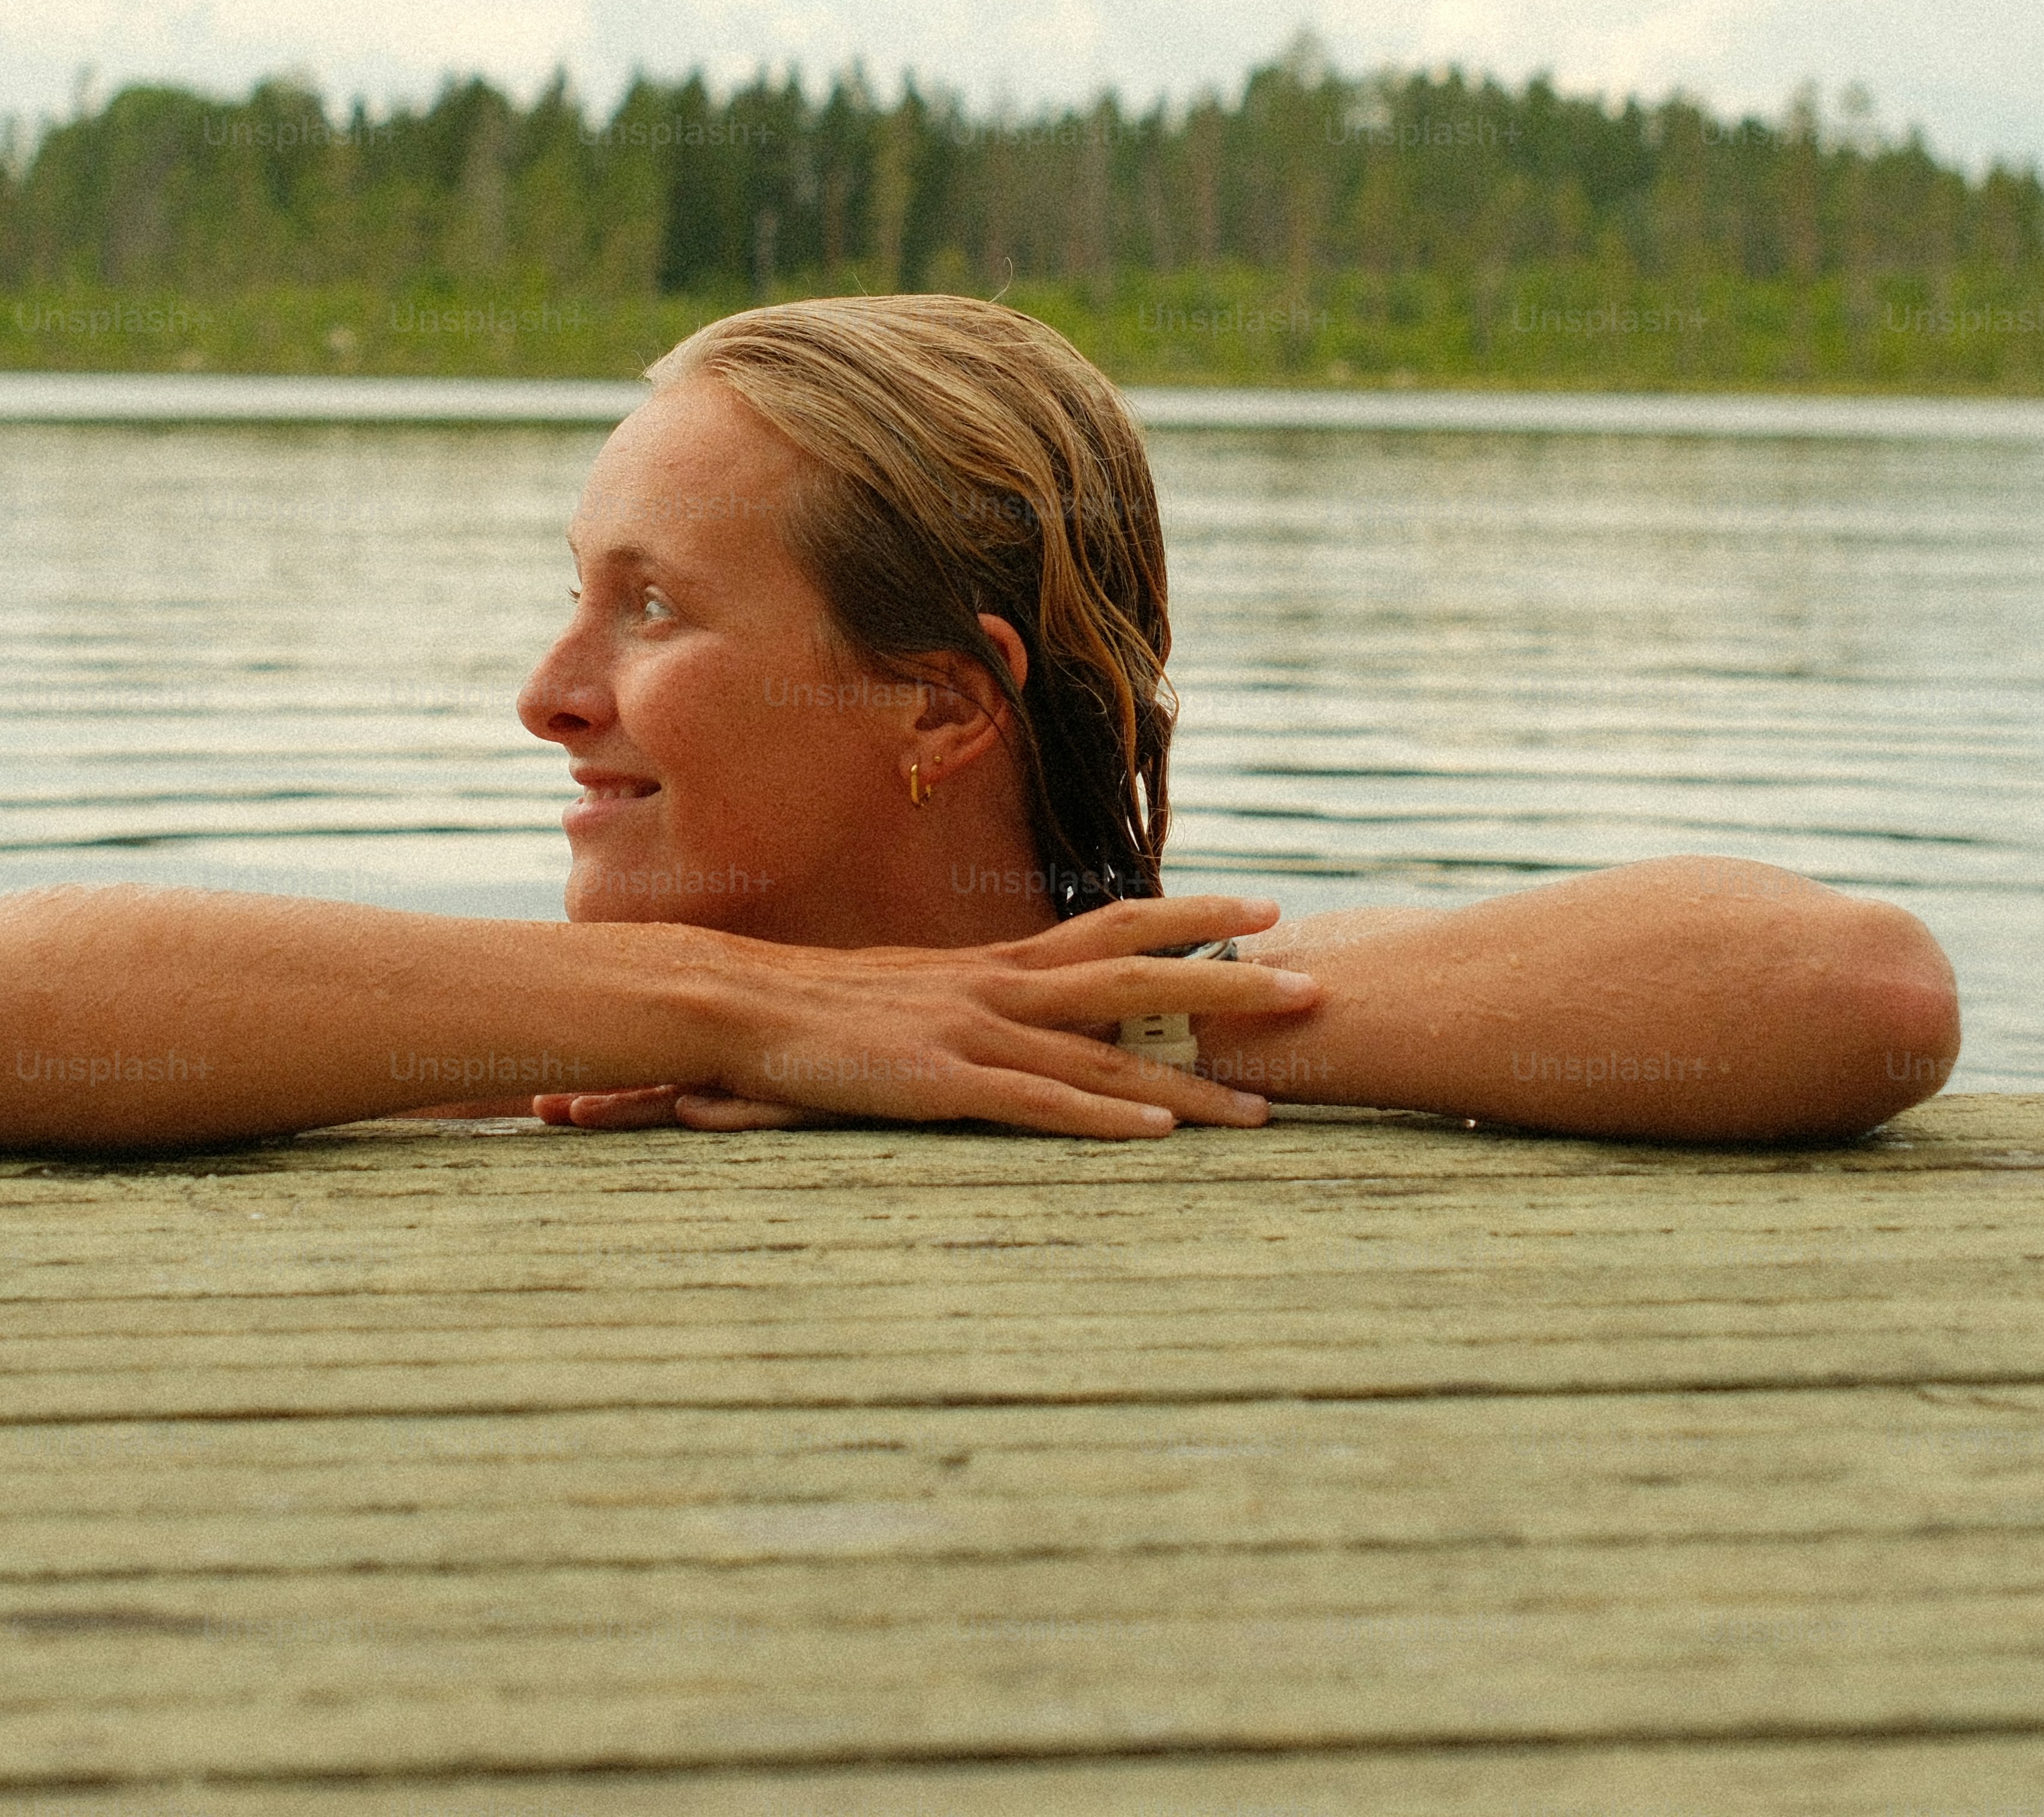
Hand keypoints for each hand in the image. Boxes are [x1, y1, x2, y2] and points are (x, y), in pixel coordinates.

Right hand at [545, 895, 1314, 1139]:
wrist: (730, 1002)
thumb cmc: (815, 1008)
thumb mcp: (910, 992)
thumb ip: (973, 999)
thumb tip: (1024, 1009)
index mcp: (994, 964)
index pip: (1113, 928)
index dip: (1193, 918)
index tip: (1268, 911)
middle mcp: (997, 987)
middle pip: (1134, 977)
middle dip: (1227, 983)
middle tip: (1312, 985)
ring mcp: (971, 1033)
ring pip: (1104, 1050)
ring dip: (1189, 1077)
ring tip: (1267, 1100)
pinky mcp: (939, 1082)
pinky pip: (1036, 1101)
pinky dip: (1100, 1115)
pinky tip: (1154, 1132)